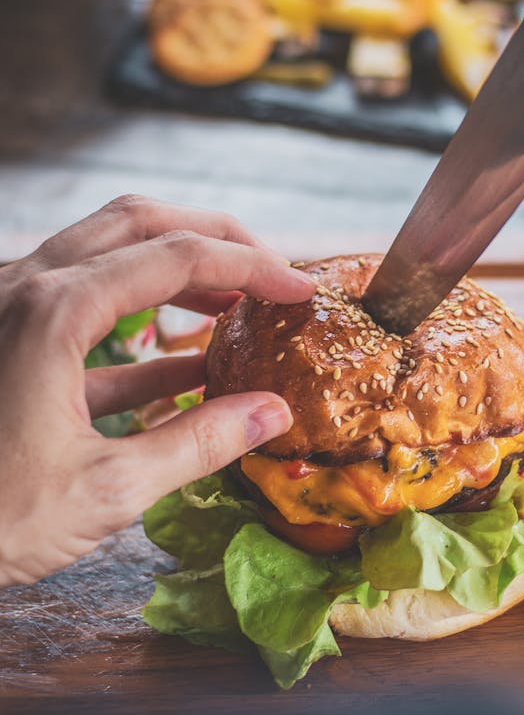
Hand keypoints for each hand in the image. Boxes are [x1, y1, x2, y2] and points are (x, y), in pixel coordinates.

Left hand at [0, 195, 314, 586]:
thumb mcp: (106, 489)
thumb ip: (199, 443)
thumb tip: (274, 413)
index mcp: (52, 311)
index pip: (177, 257)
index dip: (252, 266)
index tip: (302, 290)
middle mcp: (25, 287)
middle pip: (138, 225)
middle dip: (214, 238)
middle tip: (270, 271)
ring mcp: (9, 307)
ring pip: (107, 253)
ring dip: (177, 270)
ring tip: (235, 304)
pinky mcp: (6, 340)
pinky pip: (84, 308)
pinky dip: (140, 322)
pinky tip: (185, 360)